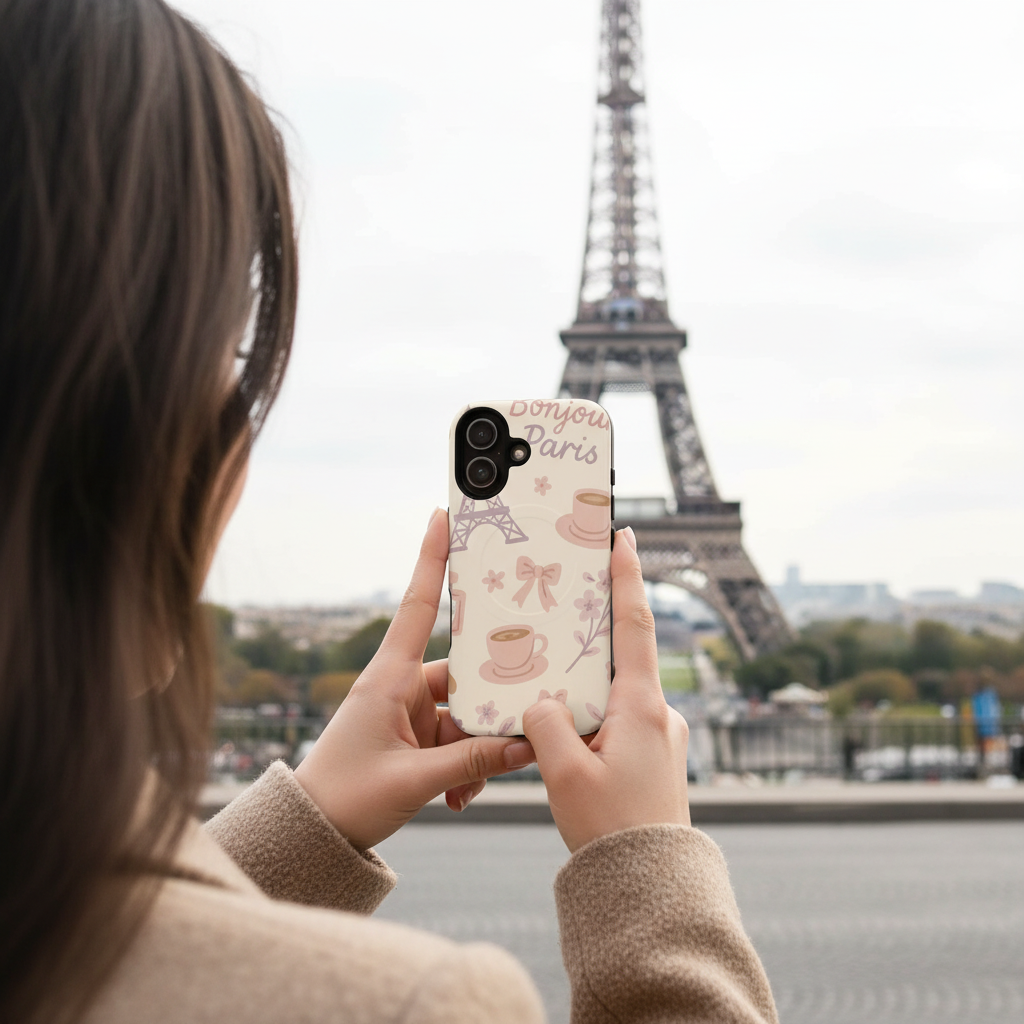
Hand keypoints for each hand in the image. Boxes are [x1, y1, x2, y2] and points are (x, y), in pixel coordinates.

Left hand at [294, 508, 535, 849]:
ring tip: (471, 787)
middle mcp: (401, 686)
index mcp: (389, 678)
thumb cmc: (346, 796)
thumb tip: (526, 745)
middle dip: (488, 707)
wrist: (313, 833)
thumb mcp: (414, 781)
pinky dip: (465, 765)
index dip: (431, 559)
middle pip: (464, 675)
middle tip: (516, 726)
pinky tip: (459, 796)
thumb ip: (473, 762)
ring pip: (464, 714)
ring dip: (477, 749)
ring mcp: (408, 712)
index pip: (417, 606)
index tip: (443, 516)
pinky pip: (454, 740)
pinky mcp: (413, 736)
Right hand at [522, 527, 689, 852]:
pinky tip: (568, 736)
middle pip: (622, 657)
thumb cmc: (610, 831)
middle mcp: (659, 715)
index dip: (628, 577)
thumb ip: (546, 724)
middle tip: (566, 610)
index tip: (624, 536)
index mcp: (642, 708)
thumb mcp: (563, 775)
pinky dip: (595, 718)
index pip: (635, 626)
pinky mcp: (655, 758)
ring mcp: (661, 737)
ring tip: (550, 692)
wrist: (651, 887)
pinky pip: (620, 722)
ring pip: (616, 696)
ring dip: (588, 688)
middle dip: (593, 634)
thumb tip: (542, 701)